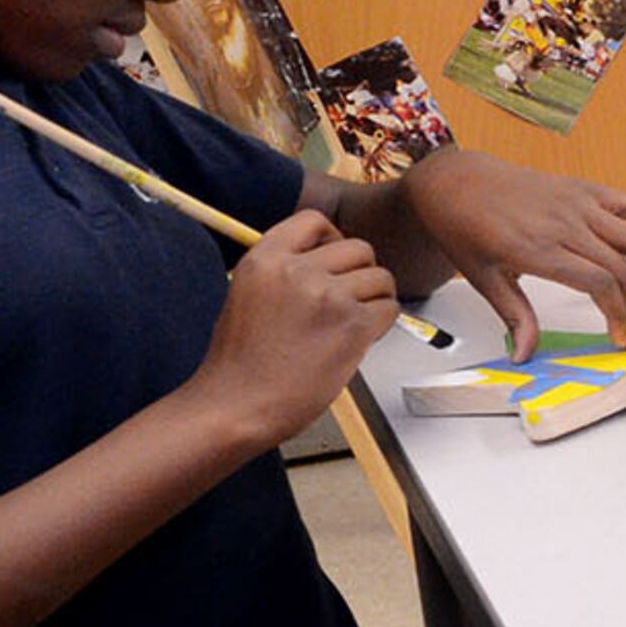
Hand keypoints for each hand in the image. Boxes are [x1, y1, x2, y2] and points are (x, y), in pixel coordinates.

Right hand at [191, 210, 397, 442]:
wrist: (235, 406)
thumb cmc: (239, 363)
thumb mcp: (247, 294)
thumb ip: (283, 271)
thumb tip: (326, 264)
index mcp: (264, 258)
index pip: (314, 221)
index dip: (332, 239)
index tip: (333, 262)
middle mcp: (296, 270)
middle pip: (358, 248)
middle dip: (359, 274)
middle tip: (348, 301)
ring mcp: (326, 296)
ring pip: (379, 277)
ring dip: (374, 299)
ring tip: (352, 323)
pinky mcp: (351, 325)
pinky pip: (389, 308)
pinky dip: (381, 324)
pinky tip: (359, 339)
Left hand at [401, 150, 625, 352]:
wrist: (458, 181)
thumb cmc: (466, 227)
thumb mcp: (483, 279)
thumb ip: (514, 317)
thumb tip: (525, 354)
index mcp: (538, 249)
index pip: (599, 284)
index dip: (618, 315)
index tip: (620, 335)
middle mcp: (565, 224)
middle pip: (623, 268)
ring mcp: (579, 203)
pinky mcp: (586, 189)